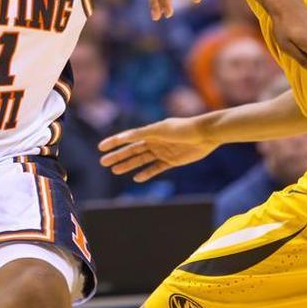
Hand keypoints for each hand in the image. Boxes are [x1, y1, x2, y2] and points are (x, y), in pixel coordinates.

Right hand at [98, 118, 217, 181]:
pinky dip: (146, 173)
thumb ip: (142, 134)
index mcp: (150, 132)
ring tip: (115, 170)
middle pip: (132, 150)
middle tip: (103, 162)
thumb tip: (123, 137)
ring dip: (128, 165)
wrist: (205, 135)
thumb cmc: (183, 129)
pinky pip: (156, 168)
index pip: (128, 138)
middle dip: (118, 156)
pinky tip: (136, 178)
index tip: (101, 147)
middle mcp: (154, 141)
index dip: (114, 142)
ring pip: (141, 160)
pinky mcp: (172, 160)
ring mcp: (163, 151)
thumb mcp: (160, 130)